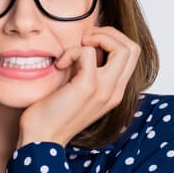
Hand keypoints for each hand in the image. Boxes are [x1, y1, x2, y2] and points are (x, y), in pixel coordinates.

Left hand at [17, 25, 140, 148]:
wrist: (40, 139)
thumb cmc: (52, 115)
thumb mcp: (77, 89)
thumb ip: (87, 71)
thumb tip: (85, 46)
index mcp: (114, 91)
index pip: (131, 55)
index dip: (112, 40)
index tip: (88, 43)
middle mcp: (115, 91)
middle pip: (133, 48)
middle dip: (109, 33)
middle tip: (85, 40)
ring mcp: (104, 90)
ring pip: (124, 48)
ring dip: (97, 38)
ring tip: (77, 49)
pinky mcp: (88, 87)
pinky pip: (89, 53)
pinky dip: (73, 51)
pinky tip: (60, 65)